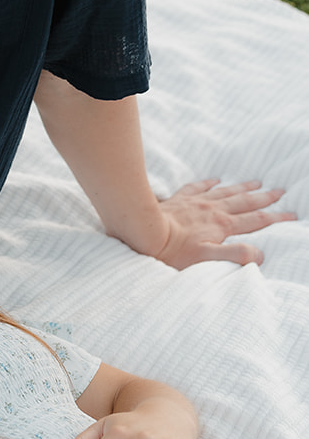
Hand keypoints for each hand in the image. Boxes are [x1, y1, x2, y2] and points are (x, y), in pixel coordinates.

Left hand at [153, 178, 294, 268]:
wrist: (145, 234)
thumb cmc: (174, 251)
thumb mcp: (208, 259)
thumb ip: (235, 255)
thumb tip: (260, 254)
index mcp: (223, 225)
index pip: (256, 220)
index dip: (276, 217)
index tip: (292, 214)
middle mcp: (213, 210)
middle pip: (244, 202)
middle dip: (264, 197)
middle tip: (280, 191)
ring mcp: (196, 203)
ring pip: (225, 192)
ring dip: (242, 187)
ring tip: (257, 182)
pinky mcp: (179, 200)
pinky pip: (197, 187)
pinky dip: (208, 183)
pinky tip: (214, 179)